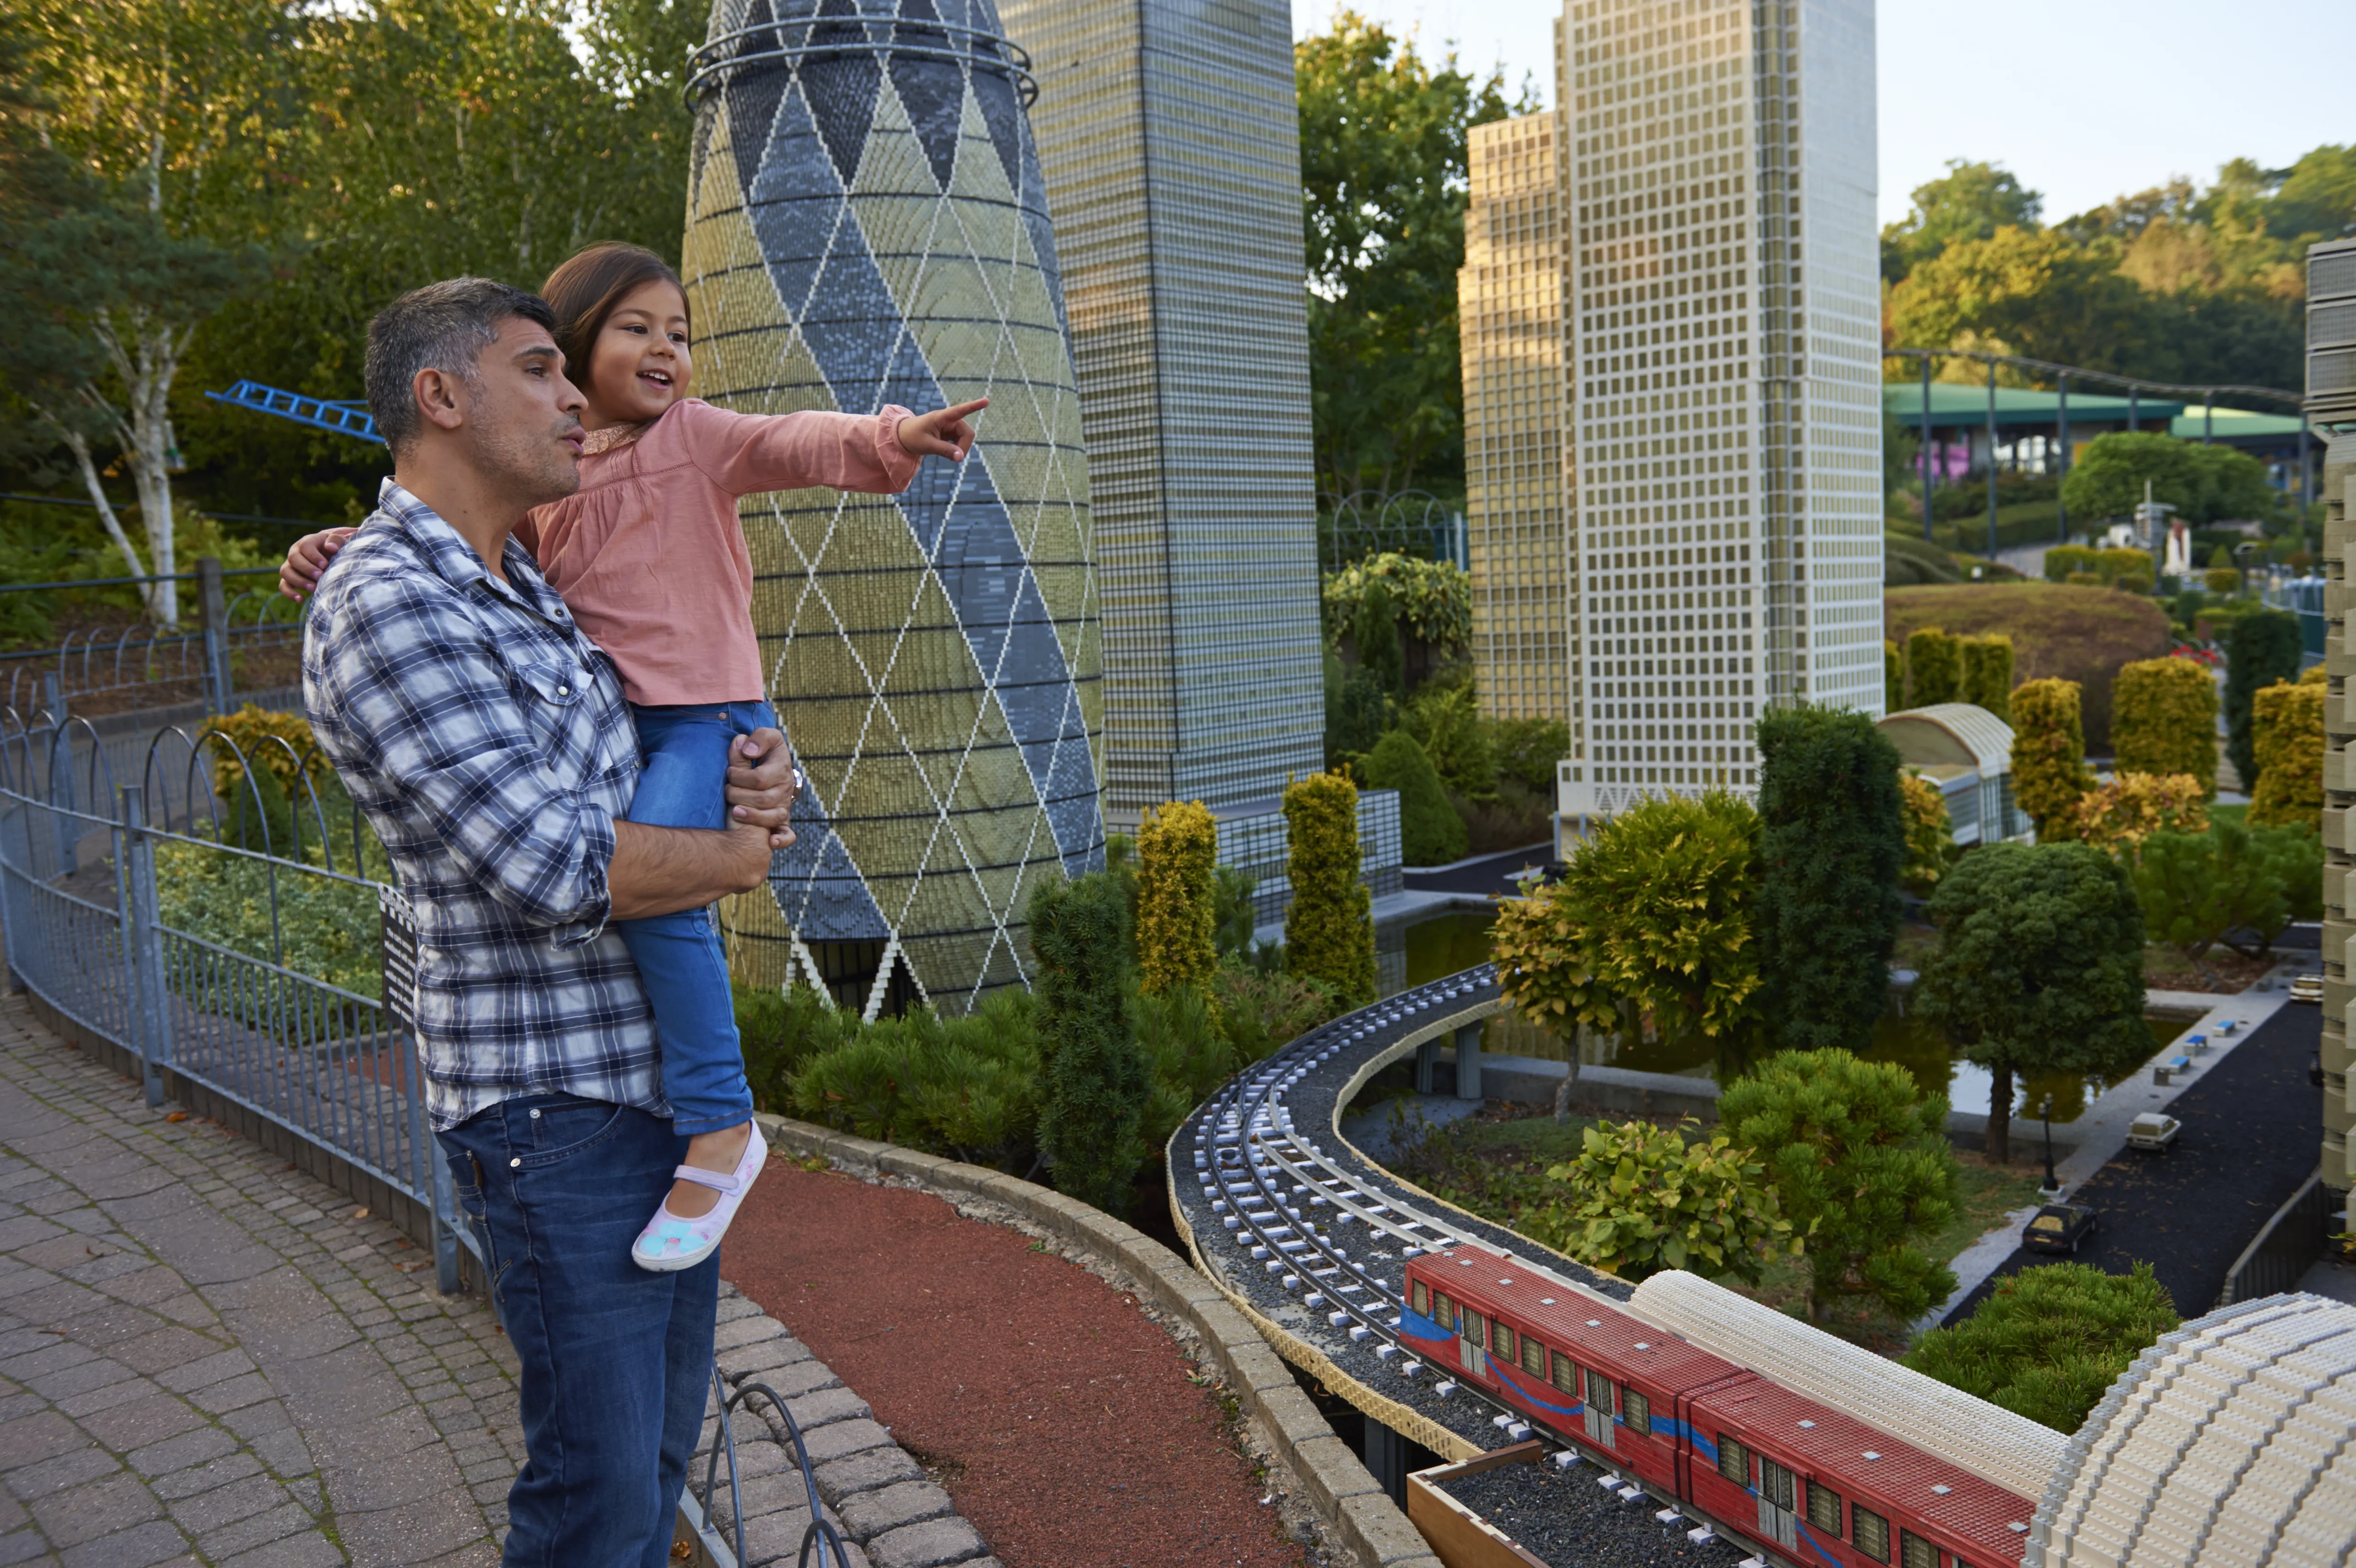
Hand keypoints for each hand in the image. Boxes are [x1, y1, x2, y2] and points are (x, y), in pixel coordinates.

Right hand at [280, 527, 356, 599]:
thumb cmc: (336, 551)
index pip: (305, 546)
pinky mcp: (289, 579)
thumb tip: (330, 547)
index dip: (313, 556)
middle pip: (293, 558)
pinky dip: (289, 593)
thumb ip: (336, 541)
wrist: (332, 561)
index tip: (325, 565)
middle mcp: (295, 552)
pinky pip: (283, 585)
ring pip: (285, 572)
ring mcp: (290, 566)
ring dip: (298, 581)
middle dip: (307, 568)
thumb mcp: (340, 543)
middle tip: (320, 576)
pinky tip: (301, 599)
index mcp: (307, 542)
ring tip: (313, 588)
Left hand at [726, 727, 799, 849]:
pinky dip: (781, 839)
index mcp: (781, 768)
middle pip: (762, 799)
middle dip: (738, 794)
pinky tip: (771, 841)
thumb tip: (746, 749)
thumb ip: (758, 739)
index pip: (760, 778)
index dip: (739, 776)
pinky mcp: (782, 822)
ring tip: (735, 811)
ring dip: (751, 816)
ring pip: (772, 817)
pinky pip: (787, 835)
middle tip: (728, 790)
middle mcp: (785, 789)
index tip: (730, 772)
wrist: (776, 769)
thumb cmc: (765, 753)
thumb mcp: (765, 738)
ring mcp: (784, 806)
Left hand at [895, 398, 986, 461]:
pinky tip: (949, 453)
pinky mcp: (950, 434)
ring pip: (966, 438)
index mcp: (941, 417)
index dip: (974, 406)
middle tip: (955, 458)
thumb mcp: (927, 445)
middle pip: (968, 432)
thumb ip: (944, 450)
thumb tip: (961, 458)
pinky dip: (957, 450)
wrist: (903, 437)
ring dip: (961, 449)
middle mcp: (949, 420)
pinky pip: (961, 442)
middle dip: (964, 446)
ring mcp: (950, 427)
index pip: (960, 410)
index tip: (986, 401)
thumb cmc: (912, 437)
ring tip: (948, 455)